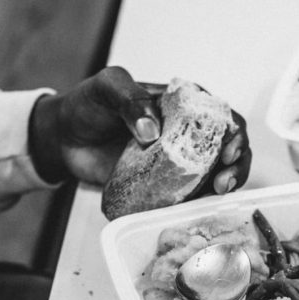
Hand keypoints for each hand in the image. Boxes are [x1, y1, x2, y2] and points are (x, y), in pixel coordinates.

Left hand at [28, 66, 251, 193]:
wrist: (63, 138)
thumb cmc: (87, 104)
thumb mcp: (107, 88)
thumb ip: (130, 100)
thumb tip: (152, 131)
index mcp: (183, 103)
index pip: (222, 116)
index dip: (234, 135)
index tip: (227, 152)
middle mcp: (188, 132)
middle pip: (228, 149)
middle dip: (235, 167)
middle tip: (223, 184)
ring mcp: (177, 161)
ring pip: (214, 175)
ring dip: (222, 188)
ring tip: (213, 198)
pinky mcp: (163, 184)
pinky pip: (187, 196)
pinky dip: (195, 204)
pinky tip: (193, 211)